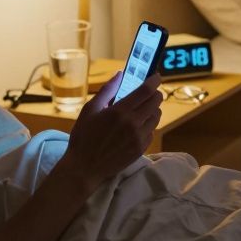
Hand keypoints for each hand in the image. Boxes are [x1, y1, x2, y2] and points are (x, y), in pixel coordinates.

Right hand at [56, 71, 163, 185]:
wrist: (85, 167)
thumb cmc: (83, 136)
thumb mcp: (90, 110)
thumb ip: (107, 90)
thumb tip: (120, 74)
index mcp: (120, 111)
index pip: (146, 91)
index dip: (154, 81)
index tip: (156, 76)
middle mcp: (133, 123)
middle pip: (155, 102)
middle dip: (155, 94)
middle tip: (148, 93)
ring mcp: (139, 137)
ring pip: (156, 117)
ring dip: (153, 109)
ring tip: (142, 109)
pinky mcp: (141, 149)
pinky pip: (152, 132)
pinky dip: (148, 125)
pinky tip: (138, 126)